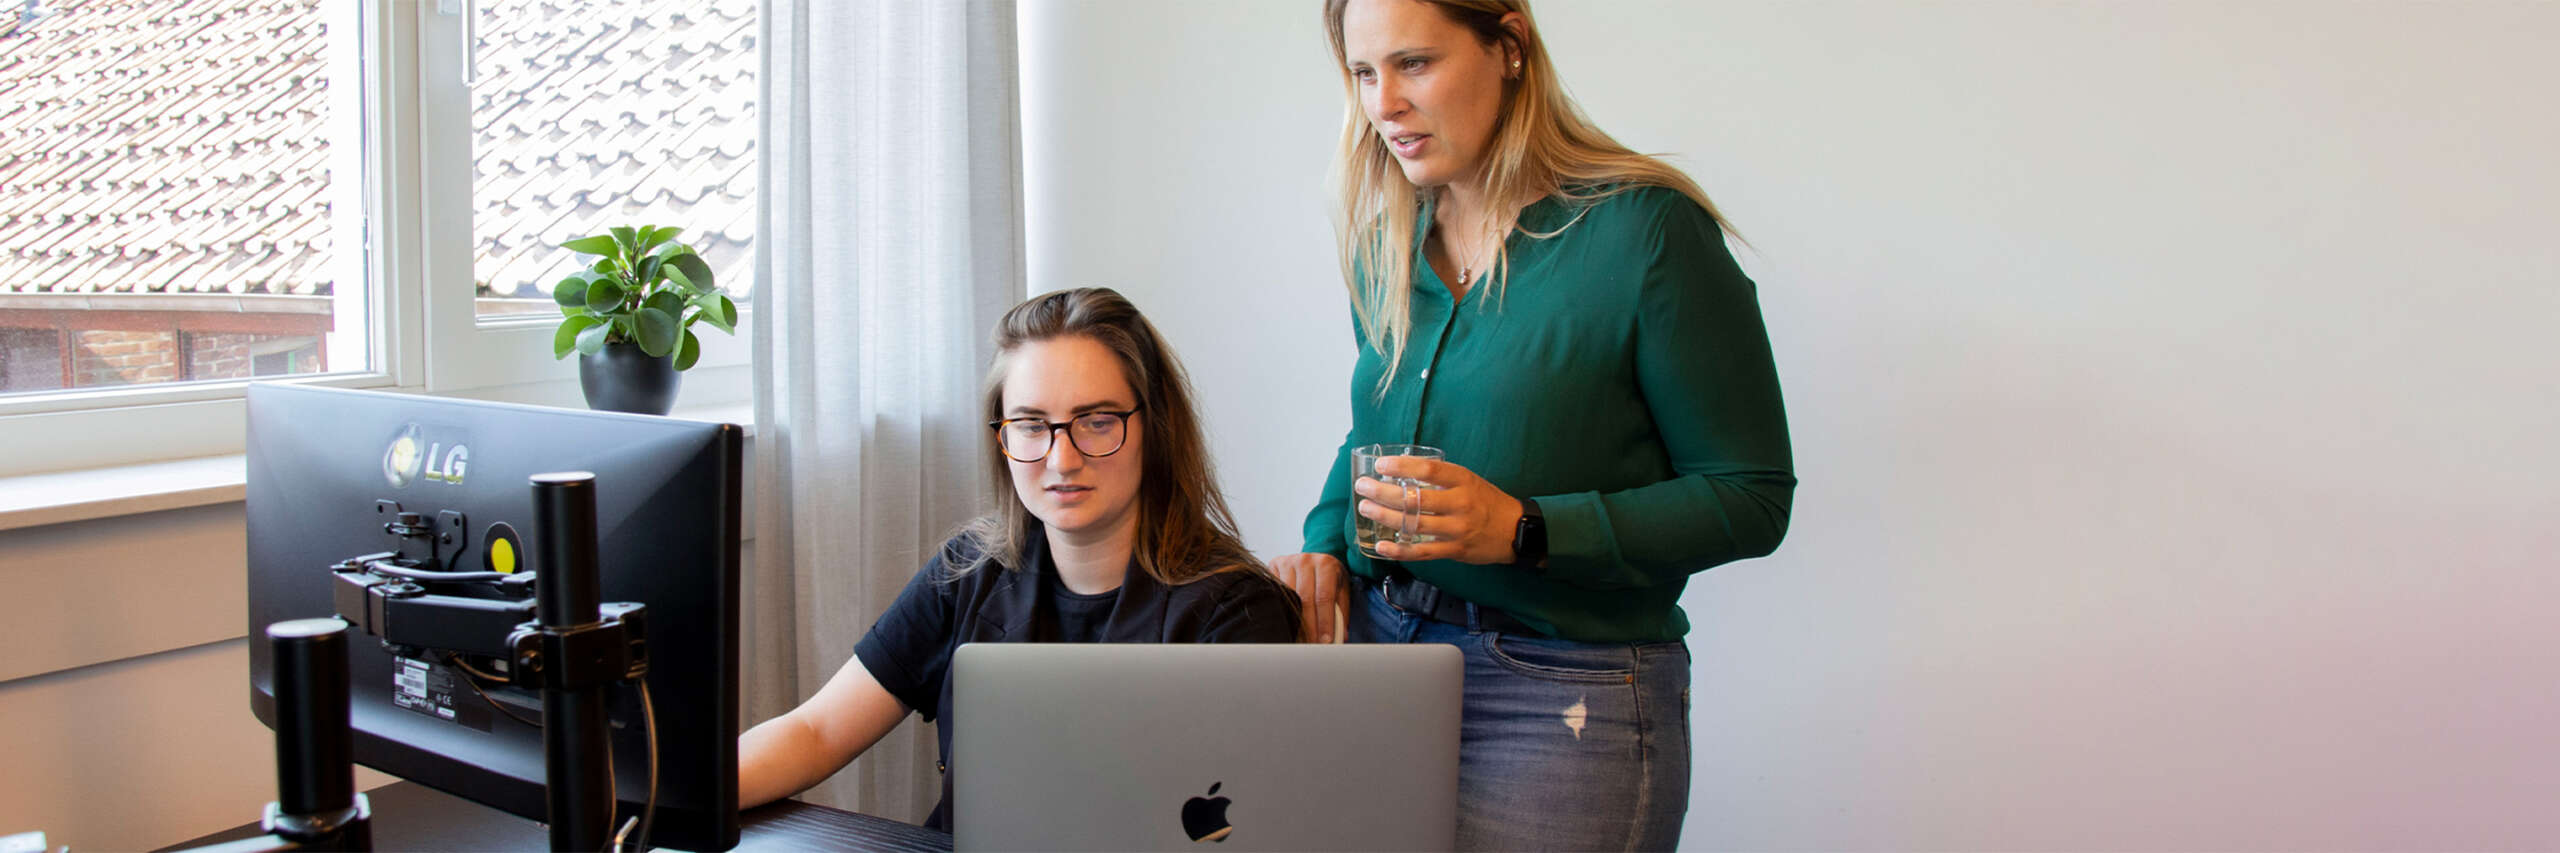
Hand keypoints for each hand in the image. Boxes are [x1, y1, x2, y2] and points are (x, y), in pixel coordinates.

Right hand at [1269, 552, 1346, 643]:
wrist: (1313, 559)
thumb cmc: (1329, 577)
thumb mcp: (1341, 590)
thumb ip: (1341, 612)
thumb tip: (1340, 637)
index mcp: (1326, 564)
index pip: (1324, 597)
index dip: (1324, 621)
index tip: (1325, 640)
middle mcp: (1305, 560)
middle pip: (1305, 599)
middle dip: (1310, 626)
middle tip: (1312, 646)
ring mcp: (1287, 562)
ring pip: (1289, 597)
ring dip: (1294, 621)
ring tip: (1300, 640)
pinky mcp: (1274, 566)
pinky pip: (1276, 592)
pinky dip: (1282, 610)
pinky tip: (1287, 624)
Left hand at [1356, 456, 1524, 565]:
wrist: (1516, 530)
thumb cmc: (1487, 501)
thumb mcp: (1469, 480)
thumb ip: (1441, 477)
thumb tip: (1402, 470)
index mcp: (1463, 481)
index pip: (1429, 470)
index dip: (1401, 467)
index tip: (1380, 465)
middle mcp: (1460, 503)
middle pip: (1416, 498)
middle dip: (1383, 492)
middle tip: (1363, 487)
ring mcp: (1457, 528)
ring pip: (1415, 524)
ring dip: (1385, 516)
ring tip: (1366, 508)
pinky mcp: (1455, 550)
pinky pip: (1423, 552)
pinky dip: (1400, 550)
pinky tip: (1382, 545)